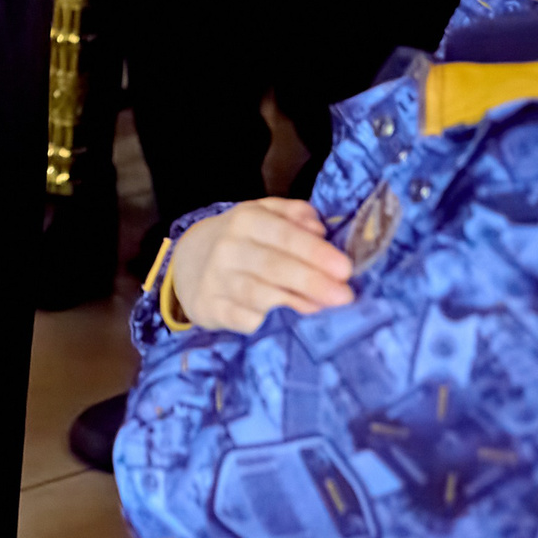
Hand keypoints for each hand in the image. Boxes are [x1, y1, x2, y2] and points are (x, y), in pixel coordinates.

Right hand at [167, 200, 352, 332]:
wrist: (191, 262)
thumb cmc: (245, 240)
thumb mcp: (265, 215)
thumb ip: (295, 214)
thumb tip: (319, 228)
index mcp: (246, 220)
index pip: (283, 234)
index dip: (315, 252)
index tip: (345, 269)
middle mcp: (228, 248)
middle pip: (272, 265)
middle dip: (311, 281)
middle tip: (345, 295)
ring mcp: (217, 280)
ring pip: (256, 293)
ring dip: (292, 302)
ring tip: (321, 309)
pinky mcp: (212, 308)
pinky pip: (240, 318)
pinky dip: (264, 322)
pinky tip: (287, 323)